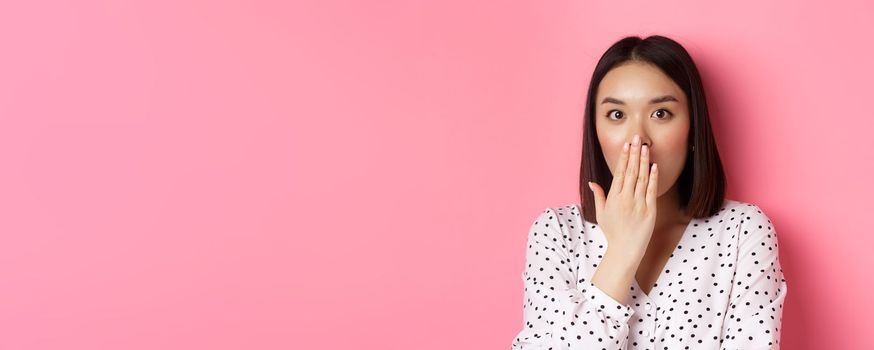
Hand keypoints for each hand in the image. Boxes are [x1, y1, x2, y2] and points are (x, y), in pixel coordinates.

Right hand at [588, 134, 658, 255]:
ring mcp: (638, 204)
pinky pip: (651, 191)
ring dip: (644, 162)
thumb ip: (599, 196)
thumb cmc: (613, 232)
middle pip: (631, 172)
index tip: (626, 145)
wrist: (625, 250)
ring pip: (641, 178)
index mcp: (613, 198)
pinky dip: (653, 178)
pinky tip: (654, 166)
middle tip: (637, 138)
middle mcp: (626, 199)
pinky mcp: (650, 211)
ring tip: (646, 147)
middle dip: (634, 154)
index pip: (619, 173)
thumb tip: (592, 182)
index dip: (623, 158)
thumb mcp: (601, 214)